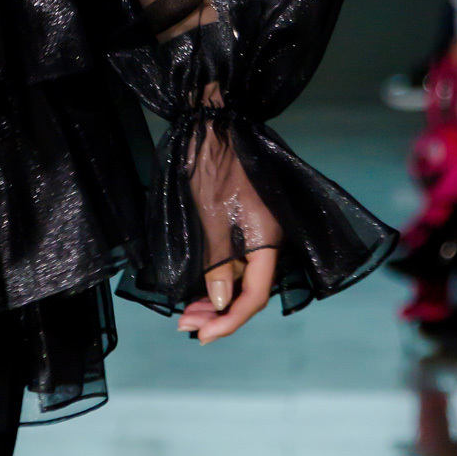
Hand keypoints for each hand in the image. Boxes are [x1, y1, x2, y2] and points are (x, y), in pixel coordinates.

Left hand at [177, 80, 281, 341]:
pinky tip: (199, 290)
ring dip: (216, 299)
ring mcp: (259, 233)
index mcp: (269, 238)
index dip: (230, 321)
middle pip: (251, 291)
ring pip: (244, 280)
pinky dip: (219, 279)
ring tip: (186, 314)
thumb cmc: (214, 161)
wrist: (217, 120)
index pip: (256, 296)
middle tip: (185, 325)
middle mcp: (270, 240)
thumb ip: (218, 260)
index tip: (202, 335)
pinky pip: (238, 263)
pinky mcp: (247, 224)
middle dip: (219, 314)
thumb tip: (219, 303)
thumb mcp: (212, 212)